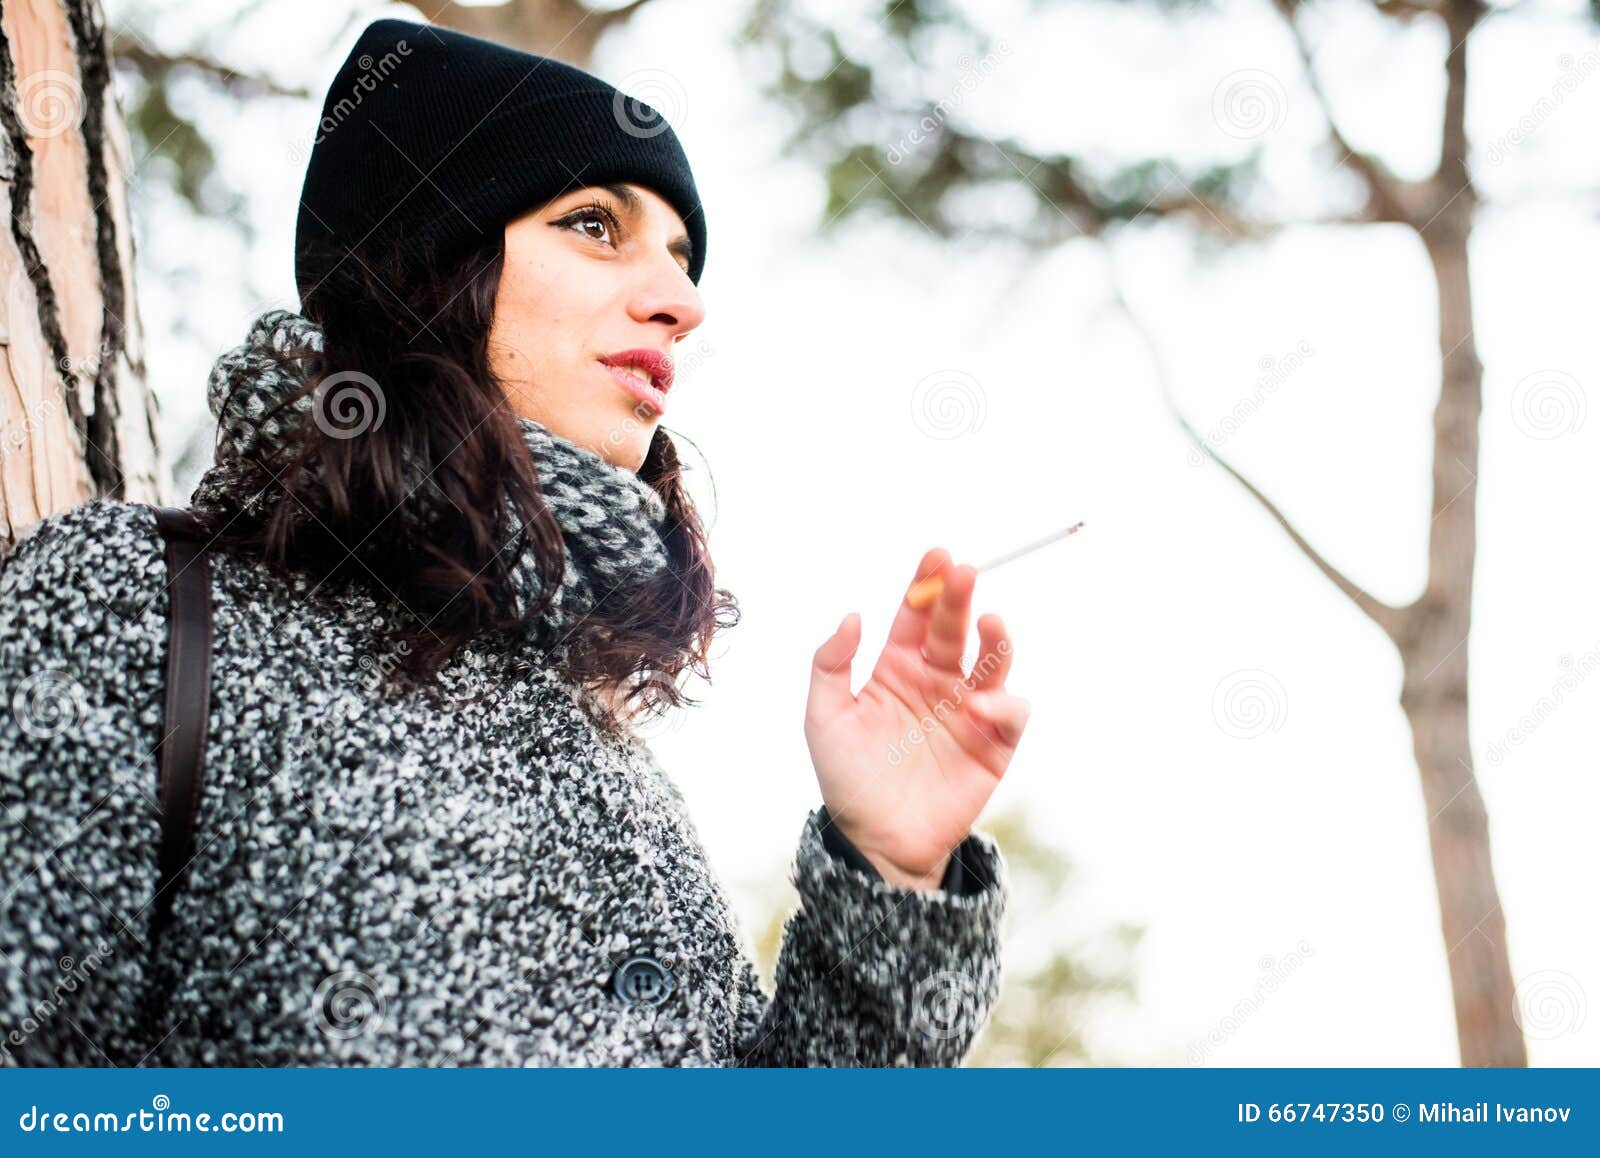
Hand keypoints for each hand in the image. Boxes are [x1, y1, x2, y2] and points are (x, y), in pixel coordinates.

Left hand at [804, 548, 1030, 890]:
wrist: (875, 841)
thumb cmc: (846, 778)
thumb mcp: (823, 718)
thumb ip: (830, 664)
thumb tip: (853, 615)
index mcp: (897, 667)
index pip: (915, 615)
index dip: (926, 584)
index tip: (936, 556)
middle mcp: (937, 680)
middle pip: (954, 628)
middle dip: (960, 597)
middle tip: (964, 572)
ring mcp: (967, 710)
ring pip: (991, 661)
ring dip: (995, 638)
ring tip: (991, 621)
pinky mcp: (993, 745)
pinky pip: (1008, 714)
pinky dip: (1001, 704)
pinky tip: (978, 707)